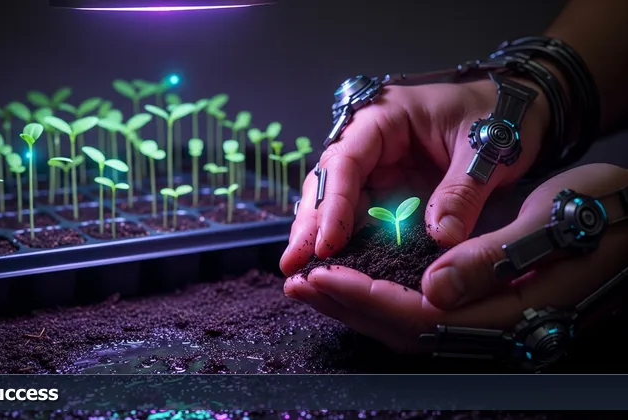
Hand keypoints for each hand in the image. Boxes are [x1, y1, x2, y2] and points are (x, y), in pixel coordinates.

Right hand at [280, 77, 549, 275]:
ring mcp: (377, 167)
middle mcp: (370, 142)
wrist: (522, 111)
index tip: (326, 243)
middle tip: (293, 265)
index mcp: (385, 118)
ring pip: (336, 202)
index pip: (345, 162)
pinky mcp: (389, 189)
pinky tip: (333, 265)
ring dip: (319, 235)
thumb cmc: (502, 116)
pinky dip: (346, 240)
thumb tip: (441, 239)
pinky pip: (361, 216)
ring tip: (301, 272)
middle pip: (328, 183)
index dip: (332, 204)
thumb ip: (460, 193)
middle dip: (310, 224)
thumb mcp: (485, 151)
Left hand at [283, 163, 627, 351]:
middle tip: (298, 282)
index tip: (320, 273)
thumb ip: (491, 261)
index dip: (364, 298)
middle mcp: (498, 331)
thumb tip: (432, 291)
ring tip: (313, 286)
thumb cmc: (609, 213)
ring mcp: (494, 325)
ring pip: (411, 325)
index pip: (419, 317)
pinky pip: (426, 313)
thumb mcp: (554, 224)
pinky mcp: (490, 309)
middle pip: (405, 330)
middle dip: (346, 306)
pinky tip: (359, 283)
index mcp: (512, 314)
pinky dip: (384, 298)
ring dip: (357, 306)